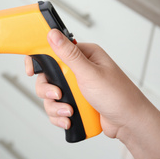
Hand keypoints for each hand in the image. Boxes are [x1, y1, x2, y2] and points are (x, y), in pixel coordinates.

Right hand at [25, 29, 148, 138]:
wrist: (129, 124)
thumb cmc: (119, 96)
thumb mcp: (90, 73)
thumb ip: (69, 54)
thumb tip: (53, 34)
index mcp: (84, 55)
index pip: (54, 50)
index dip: (39, 60)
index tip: (31, 70)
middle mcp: (78, 70)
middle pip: (48, 76)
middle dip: (49, 90)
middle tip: (58, 94)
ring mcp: (76, 87)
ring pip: (50, 94)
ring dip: (56, 106)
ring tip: (70, 110)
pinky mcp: (75, 101)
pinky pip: (56, 107)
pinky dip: (59, 115)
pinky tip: (69, 118)